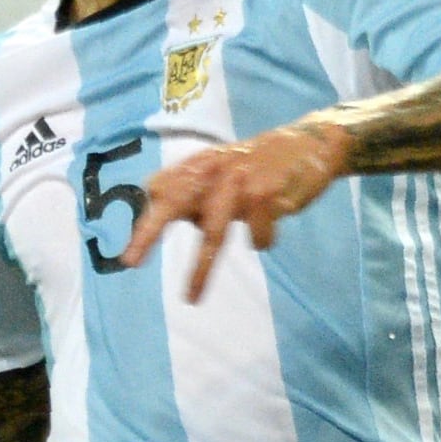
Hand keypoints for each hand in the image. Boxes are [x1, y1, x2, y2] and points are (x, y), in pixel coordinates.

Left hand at [123, 119, 349, 300]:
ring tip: (190, 298)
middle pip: (174, 203)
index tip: (135, 245)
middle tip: (130, 260)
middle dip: (149, 232)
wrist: (310, 143)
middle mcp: (213, 170)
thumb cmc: (258, 163)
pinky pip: (256, 238)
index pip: (161, 187)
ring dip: (200, 270)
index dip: (148, 213)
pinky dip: (261, 241)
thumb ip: (191, 185)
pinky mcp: (266, 195)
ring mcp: (239, 183)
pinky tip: (267, 232)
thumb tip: (154, 201)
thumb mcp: (220, 165)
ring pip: (213, 234)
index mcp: (200, 164)